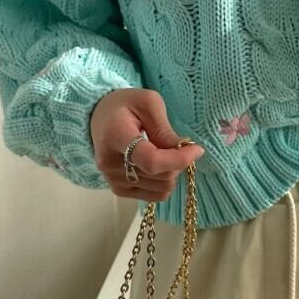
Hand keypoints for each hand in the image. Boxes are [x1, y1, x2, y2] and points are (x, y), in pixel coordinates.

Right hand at [89, 88, 204, 201]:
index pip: (151, 161)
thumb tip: (182, 149)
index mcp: (115, 137)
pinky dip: (164, 182)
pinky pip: (155, 196)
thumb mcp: (148, 103)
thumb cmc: (126, 105)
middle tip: (178, 145)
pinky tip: (159, 165)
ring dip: (173, 172)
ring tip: (165, 153)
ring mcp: (113, 180)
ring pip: (162, 189)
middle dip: (178, 162)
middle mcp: (110, 164)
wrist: (100, 118)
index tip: (197, 149)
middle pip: (161, 177)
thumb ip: (164, 128)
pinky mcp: (119, 190)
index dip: (178, 159)